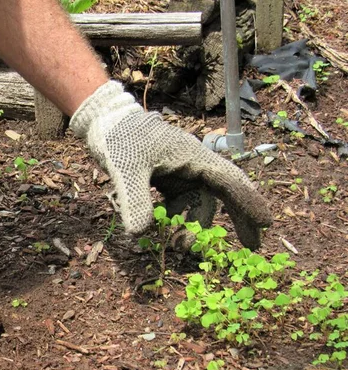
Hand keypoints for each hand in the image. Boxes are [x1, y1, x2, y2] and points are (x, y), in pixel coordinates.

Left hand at [70, 82, 271, 248]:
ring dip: (192, 227)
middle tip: (252, 246)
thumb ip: (134, 200)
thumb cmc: (119, 137)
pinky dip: (176, 221)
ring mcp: (180, 174)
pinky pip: (179, 206)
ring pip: (196, 206)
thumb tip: (140, 234)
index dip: (248, 202)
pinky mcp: (167, 181)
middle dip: (238, 219)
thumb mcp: (126, 169)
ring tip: (178, 246)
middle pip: (222, 195)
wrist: (104, 122)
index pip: (228, 180)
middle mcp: (192, 165)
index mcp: (193, 156)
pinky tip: (166, 235)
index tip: (266, 224)